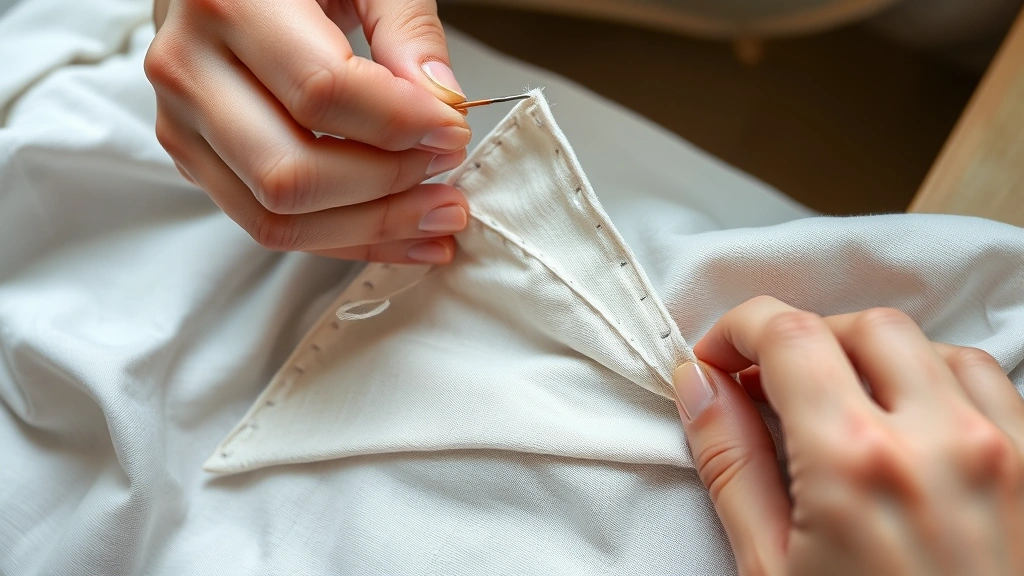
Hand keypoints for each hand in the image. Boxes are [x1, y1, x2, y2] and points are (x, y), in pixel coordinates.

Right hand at [144, 0, 471, 263]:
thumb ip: (406, 28)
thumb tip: (444, 105)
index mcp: (226, 2)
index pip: (321, 92)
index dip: (398, 124)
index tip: (453, 130)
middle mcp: (189, 69)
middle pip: (293, 172)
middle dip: (387, 186)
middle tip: (445, 169)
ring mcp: (184, 123)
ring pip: (278, 215)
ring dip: (371, 228)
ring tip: (437, 215)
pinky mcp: (196, 161)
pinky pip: (271, 225)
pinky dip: (346, 238)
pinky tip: (403, 234)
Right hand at [674, 296, 1023, 575]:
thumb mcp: (771, 573)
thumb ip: (731, 465)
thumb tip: (701, 390)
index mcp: (856, 464)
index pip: (789, 336)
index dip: (739, 331)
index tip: (720, 358)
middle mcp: (942, 442)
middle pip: (859, 327)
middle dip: (804, 342)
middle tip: (769, 387)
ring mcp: (1007, 454)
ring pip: (932, 346)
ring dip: (873, 359)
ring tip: (840, 406)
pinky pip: (990, 386)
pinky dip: (938, 383)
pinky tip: (909, 427)